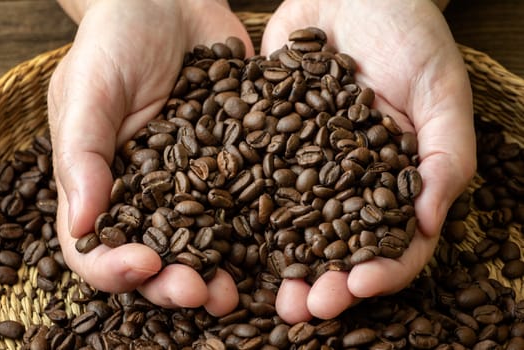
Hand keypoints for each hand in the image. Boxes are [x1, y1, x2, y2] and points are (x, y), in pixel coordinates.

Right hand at [48, 0, 252, 315]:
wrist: (170, 5)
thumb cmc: (117, 42)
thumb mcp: (90, 90)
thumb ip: (83, 153)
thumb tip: (84, 224)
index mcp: (105, 187)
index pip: (97, 249)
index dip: (115, 269)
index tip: (144, 265)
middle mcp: (153, 197)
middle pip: (158, 259)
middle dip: (177, 283)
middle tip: (201, 294)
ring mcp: (198, 186)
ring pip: (208, 243)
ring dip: (222, 272)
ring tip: (237, 291)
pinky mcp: (237, 167)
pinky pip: (250, 204)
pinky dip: (264, 230)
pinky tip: (282, 244)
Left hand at [261, 0, 475, 322]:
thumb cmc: (407, 33)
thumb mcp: (440, 89)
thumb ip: (446, 156)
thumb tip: (430, 223)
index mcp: (394, 179)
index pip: (393, 241)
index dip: (380, 270)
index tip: (359, 286)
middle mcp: (347, 182)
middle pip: (335, 247)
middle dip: (321, 281)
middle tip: (302, 310)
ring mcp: (305, 166)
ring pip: (290, 228)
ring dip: (276, 264)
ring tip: (263, 293)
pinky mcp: (266, 142)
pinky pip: (253, 182)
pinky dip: (240, 213)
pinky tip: (224, 238)